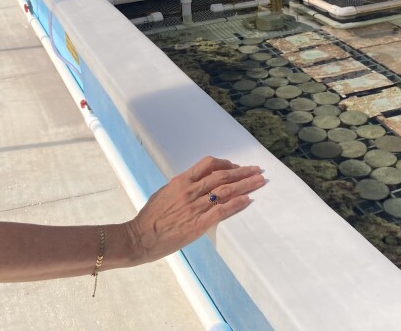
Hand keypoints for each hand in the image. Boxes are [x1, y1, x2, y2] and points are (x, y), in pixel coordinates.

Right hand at [123, 156, 264, 264]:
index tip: (236, 166)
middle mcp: (190, 191)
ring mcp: (195, 207)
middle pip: (222, 176)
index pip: (208, 165)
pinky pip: (222, 211)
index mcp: (181, 181)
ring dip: (245, 185)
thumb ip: (181, 187)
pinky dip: (237, 204)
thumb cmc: (150, 217)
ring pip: (226, 191)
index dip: (226, 164)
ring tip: (259, 182)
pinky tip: (248, 200)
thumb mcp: (164, 193)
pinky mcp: (198, 224)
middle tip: (257, 170)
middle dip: (243, 172)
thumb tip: (195, 184)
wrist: (140, 237)